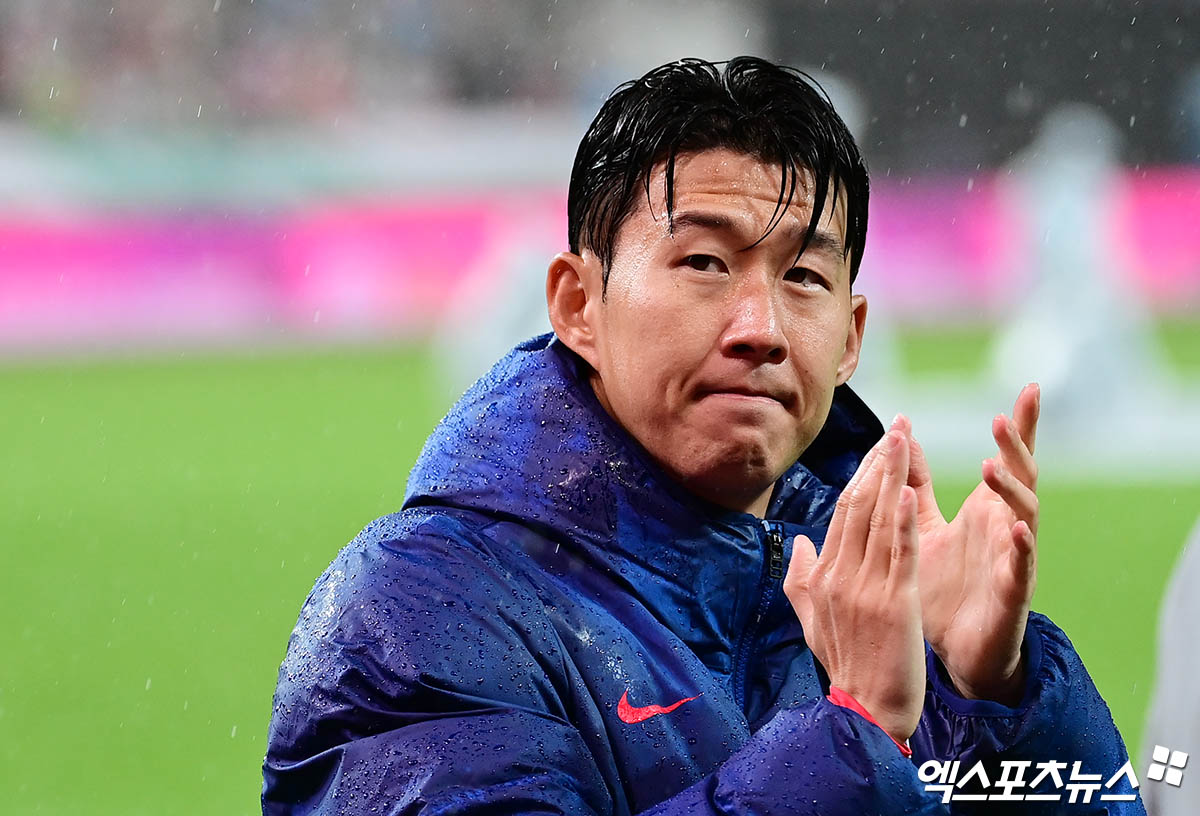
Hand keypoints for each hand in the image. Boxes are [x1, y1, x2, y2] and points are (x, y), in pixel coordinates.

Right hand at [785, 428, 925, 744]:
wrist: (865, 712)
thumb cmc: (846, 667)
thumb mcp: (812, 622)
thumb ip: (802, 580)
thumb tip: (801, 542)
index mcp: (823, 576)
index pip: (842, 513)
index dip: (862, 475)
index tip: (879, 447)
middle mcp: (840, 575)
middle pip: (858, 506)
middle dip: (878, 462)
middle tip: (897, 425)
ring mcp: (865, 587)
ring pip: (877, 520)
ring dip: (892, 475)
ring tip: (905, 439)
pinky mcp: (894, 602)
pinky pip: (897, 552)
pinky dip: (900, 519)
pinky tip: (906, 489)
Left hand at [902, 383, 1040, 703]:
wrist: (949, 654)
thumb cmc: (941, 590)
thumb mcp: (921, 528)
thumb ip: (915, 486)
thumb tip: (902, 441)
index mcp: (984, 511)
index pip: (1006, 460)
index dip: (1019, 427)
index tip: (1029, 388)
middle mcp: (1004, 528)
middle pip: (1021, 477)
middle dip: (1016, 446)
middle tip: (1003, 418)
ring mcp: (1012, 558)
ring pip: (1025, 515)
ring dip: (1010, 489)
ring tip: (992, 466)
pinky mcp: (1012, 593)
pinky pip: (1022, 566)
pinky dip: (1021, 547)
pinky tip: (1017, 529)